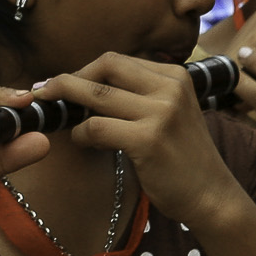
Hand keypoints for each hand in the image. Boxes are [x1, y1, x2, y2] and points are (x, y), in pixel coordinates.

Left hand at [31, 53, 241, 226]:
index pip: (116, 60)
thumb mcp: (169, 112)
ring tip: (63, 121)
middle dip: (68, 78)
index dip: (83, 71)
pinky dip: (80, 134)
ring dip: (69, 107)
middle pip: (105, 66)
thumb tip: (84, 84)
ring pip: (95, 95)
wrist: (211, 195)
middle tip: (45, 93)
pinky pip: (96, 127)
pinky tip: (83, 142)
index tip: (62, 84)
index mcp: (174, 76)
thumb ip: (138, 94)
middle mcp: (170, 87)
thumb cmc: (181, 157)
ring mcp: (161, 112)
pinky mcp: (148, 139)